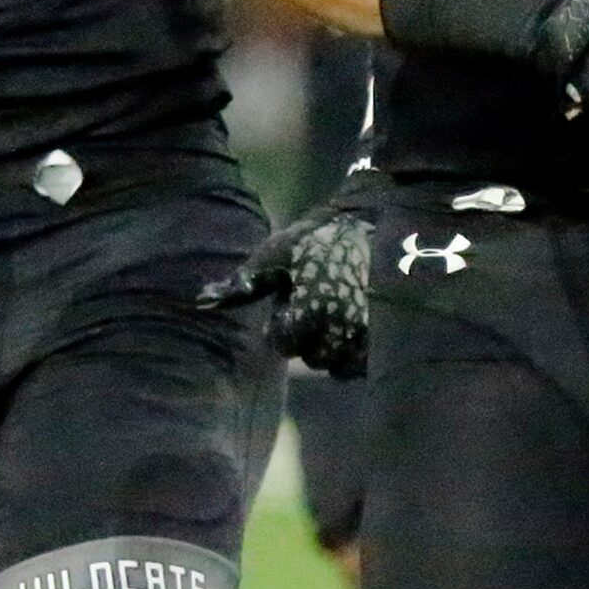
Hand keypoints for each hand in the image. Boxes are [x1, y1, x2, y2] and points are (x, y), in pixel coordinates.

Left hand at [198, 187, 375, 376]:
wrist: (386, 225)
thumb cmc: (324, 238)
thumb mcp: (278, 252)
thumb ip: (244, 283)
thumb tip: (201, 301)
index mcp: (310, 314)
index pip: (284, 342)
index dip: (287, 317)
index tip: (297, 295)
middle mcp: (340, 335)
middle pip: (310, 355)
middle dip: (310, 333)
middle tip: (320, 299)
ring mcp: (368, 342)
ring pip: (336, 362)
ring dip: (332, 342)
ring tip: (340, 307)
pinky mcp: (387, 344)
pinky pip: (361, 363)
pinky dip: (355, 348)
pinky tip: (359, 319)